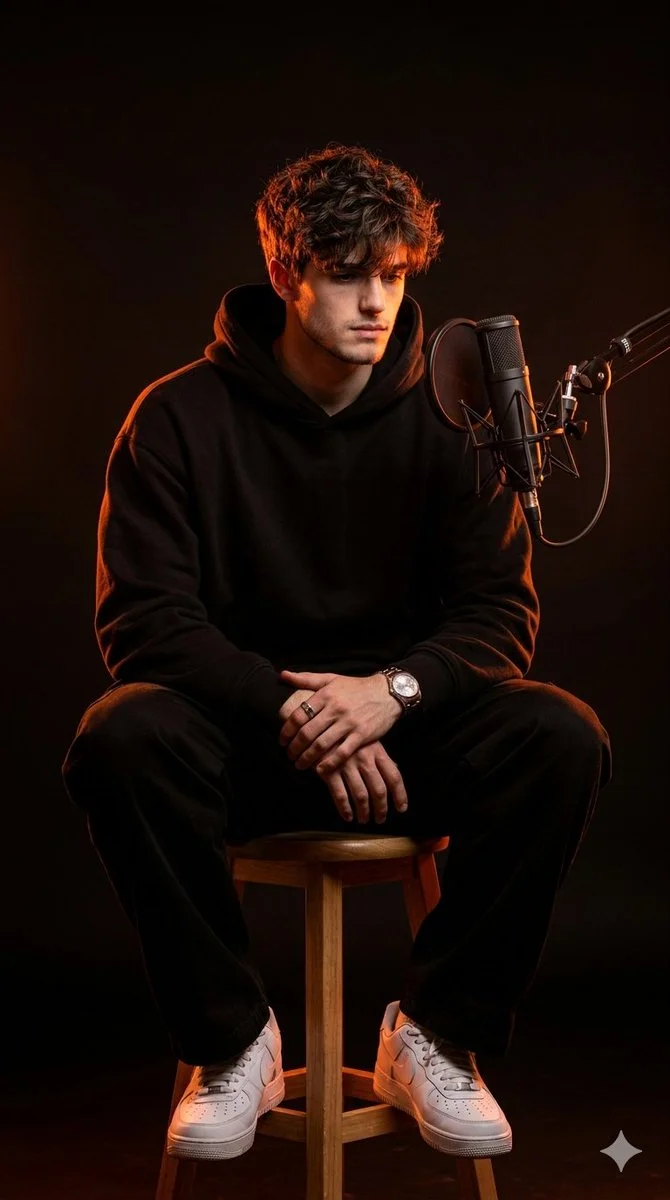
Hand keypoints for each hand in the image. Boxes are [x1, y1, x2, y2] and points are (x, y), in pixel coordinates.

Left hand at [278, 669, 401, 772]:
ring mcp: (349, 723)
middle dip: (294, 747)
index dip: (287, 730)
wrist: (387, 692)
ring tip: (300, 764)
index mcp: (326, 695)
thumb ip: (306, 679)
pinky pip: (342, 752)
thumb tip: (283, 675)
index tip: (282, 740)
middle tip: (289, 755)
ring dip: (307, 757)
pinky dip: (329, 763)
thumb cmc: (356, 687)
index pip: (299, 715)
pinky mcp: (362, 735)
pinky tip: (320, 770)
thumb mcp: (331, 679)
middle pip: (307, 732)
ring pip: (322, 744)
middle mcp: (336, 709)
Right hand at [318, 740, 408, 824]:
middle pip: (379, 789)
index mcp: (377, 751)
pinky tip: (348, 816)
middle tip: (380, 819)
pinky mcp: (329, 771)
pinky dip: (345, 809)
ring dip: (364, 812)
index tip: (401, 808)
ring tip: (364, 820)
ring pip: (361, 795)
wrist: (319, 728)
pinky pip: (340, 795)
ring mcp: (347, 765)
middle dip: (381, 808)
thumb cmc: (347, 736)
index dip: (400, 795)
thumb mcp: (367, 741)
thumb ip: (380, 756)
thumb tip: (397, 770)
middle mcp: (364, 759)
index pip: (394, 776)